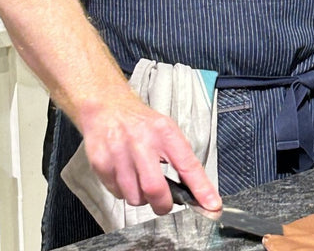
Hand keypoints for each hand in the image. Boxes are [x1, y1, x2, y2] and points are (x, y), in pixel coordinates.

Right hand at [79, 92, 221, 214]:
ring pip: (135, 197)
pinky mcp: (101, 163)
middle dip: (163, 204)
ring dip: (141, 197)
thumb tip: (194, 189)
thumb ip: (178, 157)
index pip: (187, 165)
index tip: (212, 205)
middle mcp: (142, 142)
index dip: (201, 188)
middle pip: (155, 188)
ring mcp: (119, 153)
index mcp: (164, 132)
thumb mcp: (165, 130)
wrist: (106, 107)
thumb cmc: (139, 122)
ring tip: (140, 178)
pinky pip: (117, 194)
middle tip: (165, 203)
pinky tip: (125, 174)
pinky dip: (125, 191)